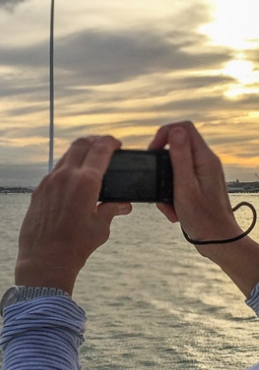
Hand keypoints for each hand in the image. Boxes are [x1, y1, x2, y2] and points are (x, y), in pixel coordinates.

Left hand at [15, 136, 131, 294]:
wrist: (44, 261)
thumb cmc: (74, 247)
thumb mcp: (100, 227)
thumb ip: (111, 210)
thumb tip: (122, 205)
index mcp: (85, 182)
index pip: (100, 149)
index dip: (111, 142)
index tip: (116, 144)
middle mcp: (65, 176)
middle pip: (81, 144)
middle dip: (95, 141)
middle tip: (105, 147)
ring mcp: (48, 182)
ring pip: (66, 156)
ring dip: (80, 153)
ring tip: (90, 162)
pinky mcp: (38, 191)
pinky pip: (55, 171)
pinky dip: (67, 168)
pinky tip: (73, 181)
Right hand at [149, 121, 241, 244]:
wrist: (218, 240)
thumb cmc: (203, 218)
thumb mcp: (184, 187)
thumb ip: (180, 157)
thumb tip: (175, 131)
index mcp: (204, 159)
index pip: (183, 128)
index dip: (164, 135)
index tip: (153, 152)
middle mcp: (206, 162)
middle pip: (177, 146)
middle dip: (161, 163)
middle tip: (156, 180)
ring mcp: (203, 173)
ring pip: (175, 165)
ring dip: (165, 182)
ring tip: (167, 202)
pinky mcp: (199, 184)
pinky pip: (179, 179)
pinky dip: (170, 192)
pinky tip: (172, 208)